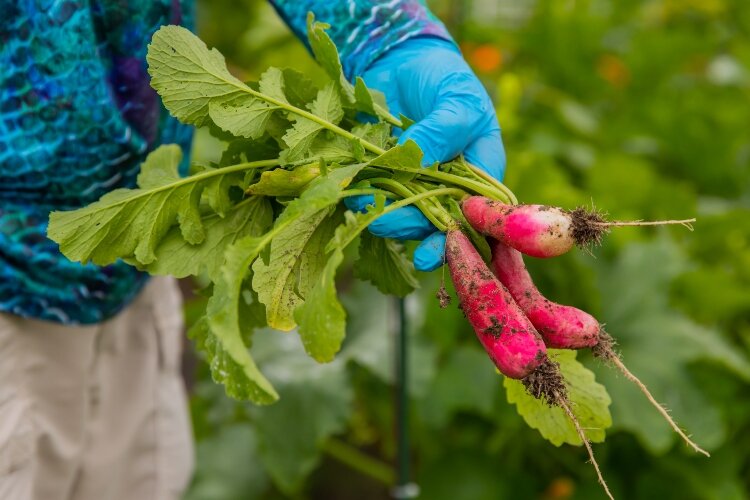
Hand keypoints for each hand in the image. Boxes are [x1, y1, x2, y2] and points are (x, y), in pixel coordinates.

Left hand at [345, 37, 505, 270]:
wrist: (402, 61)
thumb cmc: (442, 77)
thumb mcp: (455, 98)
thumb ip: (443, 130)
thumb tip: (417, 163)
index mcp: (479, 172)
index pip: (474, 215)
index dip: (455, 238)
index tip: (430, 253)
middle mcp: (449, 187)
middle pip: (434, 223)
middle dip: (408, 226)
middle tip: (384, 223)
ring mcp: (417, 186)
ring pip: (403, 215)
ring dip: (382, 214)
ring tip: (361, 202)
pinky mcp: (387, 180)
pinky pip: (377, 198)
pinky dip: (365, 199)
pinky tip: (352, 194)